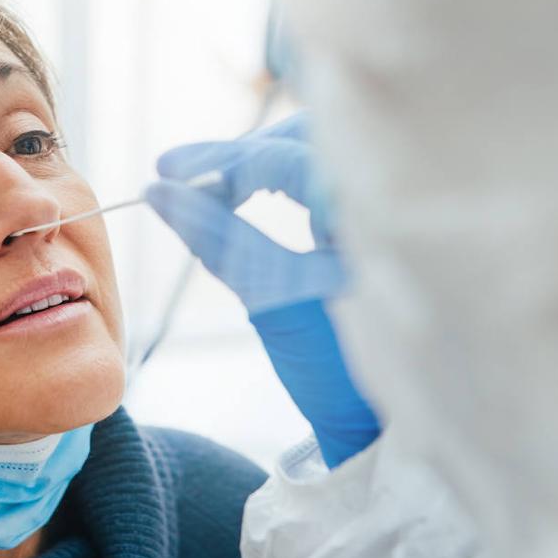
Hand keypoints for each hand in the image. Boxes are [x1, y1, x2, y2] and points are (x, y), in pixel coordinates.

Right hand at [144, 112, 378, 466]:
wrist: (385, 422)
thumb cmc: (337, 369)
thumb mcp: (272, 298)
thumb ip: (216, 236)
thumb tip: (157, 191)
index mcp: (380, 213)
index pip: (290, 156)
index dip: (223, 161)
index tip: (166, 174)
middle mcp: (401, 194)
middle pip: (308, 134)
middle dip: (241, 151)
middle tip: (178, 170)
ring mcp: (397, 204)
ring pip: (318, 147)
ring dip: (260, 158)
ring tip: (204, 180)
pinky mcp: (386, 216)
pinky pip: (330, 170)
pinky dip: (284, 173)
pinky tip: (245, 190)